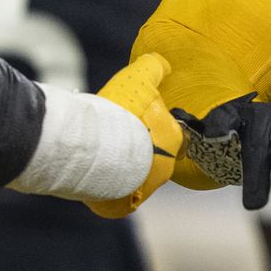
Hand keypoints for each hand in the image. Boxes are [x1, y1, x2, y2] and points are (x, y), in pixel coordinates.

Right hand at [84, 54, 181, 218]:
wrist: (95, 149)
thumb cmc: (122, 113)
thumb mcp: (139, 78)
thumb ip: (154, 68)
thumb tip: (164, 65)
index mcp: (174, 141)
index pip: (174, 135)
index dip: (157, 127)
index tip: (139, 122)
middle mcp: (164, 169)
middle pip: (155, 158)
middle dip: (141, 150)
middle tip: (120, 137)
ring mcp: (142, 190)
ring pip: (136, 178)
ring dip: (124, 167)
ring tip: (104, 153)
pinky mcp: (119, 205)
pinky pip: (117, 197)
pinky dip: (109, 187)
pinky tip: (97, 173)